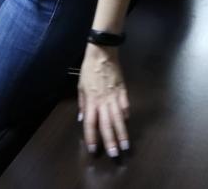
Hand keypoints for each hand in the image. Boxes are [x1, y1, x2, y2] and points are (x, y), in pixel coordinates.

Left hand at [77, 42, 129, 157]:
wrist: (102, 53)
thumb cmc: (89, 70)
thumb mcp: (80, 87)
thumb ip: (82, 104)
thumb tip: (82, 119)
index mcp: (91, 101)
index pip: (91, 124)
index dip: (92, 138)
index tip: (94, 150)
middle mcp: (103, 102)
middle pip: (107, 125)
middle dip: (111, 141)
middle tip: (115, 155)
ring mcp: (114, 97)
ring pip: (118, 119)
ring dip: (122, 133)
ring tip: (126, 145)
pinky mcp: (123, 90)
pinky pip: (125, 105)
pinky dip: (126, 115)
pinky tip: (127, 122)